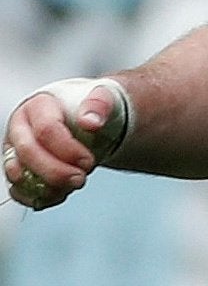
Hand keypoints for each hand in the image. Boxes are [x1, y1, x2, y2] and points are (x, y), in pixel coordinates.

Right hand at [4, 78, 125, 209]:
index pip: (46, 129)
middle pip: (28, 154)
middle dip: (55, 172)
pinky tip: (61, 192)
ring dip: (48, 188)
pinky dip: (40, 197)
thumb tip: (90, 122)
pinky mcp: (17, 171)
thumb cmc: (90, 108)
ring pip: (18, 176)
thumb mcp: (102, 98)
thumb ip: (99, 105)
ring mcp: (15, 151)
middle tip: (80, 179)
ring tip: (72, 184)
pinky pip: (19, 192)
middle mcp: (20, 128)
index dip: (67, 150)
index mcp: (37, 105)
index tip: (88, 161)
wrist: (86, 119)